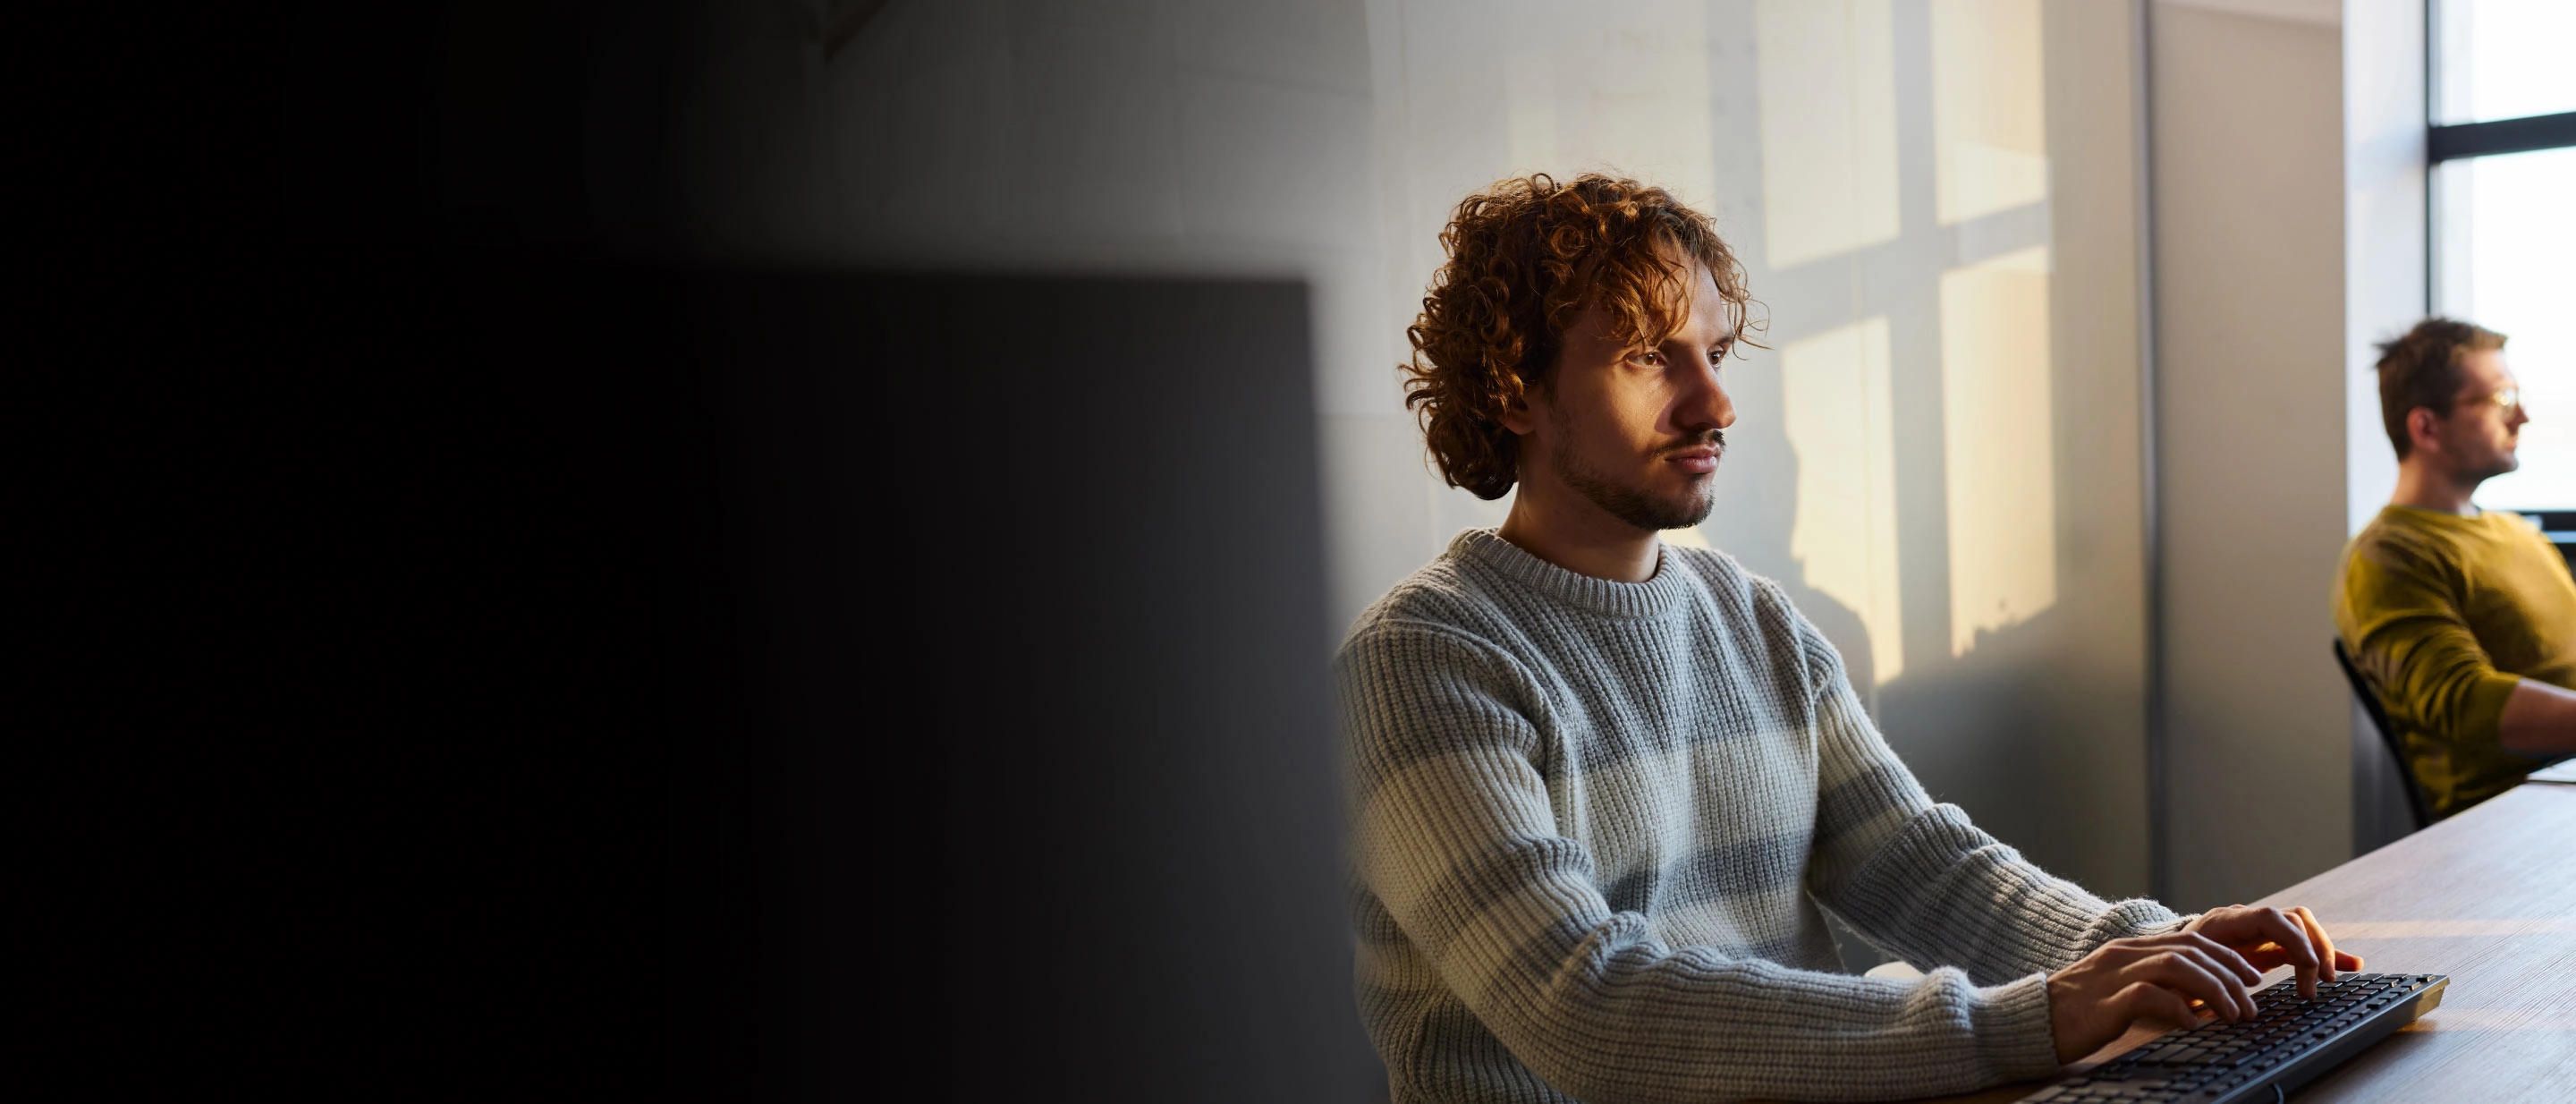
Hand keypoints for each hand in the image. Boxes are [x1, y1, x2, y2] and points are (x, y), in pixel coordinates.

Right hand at [2046, 932, 2262, 1062]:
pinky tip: (2193, 1024)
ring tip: (2234, 1015)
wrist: (2030, 1019)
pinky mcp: (2105, 1002)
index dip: (2227, 958)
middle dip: (2230, 975)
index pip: (2191, 940)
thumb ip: (2151, 985)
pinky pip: (2149, 996)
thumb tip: (2196, 1001)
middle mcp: (2125, 954)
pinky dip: (2178, 1008)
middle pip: (2191, 950)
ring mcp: (2113, 975)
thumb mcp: (2118, 990)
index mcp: (2130, 949)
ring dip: (2213, 989)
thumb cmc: (2076, 1012)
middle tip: (2251, 1003)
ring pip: (2177, 965)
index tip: (2252, 978)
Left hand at [2183, 904, 2364, 998]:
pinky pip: (2300, 945)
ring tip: (2332, 980)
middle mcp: (2244, 921)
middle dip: (2314, 949)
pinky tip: (2351, 966)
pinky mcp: (2266, 946)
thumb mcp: (2182, 978)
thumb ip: (2203, 985)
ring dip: (2322, 952)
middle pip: (2294, 919)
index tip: (2309, 967)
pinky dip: (2323, 956)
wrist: (2159, 961)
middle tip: (2321, 983)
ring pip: (2302, 930)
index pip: (2270, 918)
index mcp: (2223, 923)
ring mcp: (2257, 932)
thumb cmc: (2168, 973)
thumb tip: (2227, 1006)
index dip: (2295, 939)